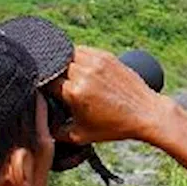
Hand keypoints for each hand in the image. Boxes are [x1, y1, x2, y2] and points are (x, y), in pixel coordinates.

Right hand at [48, 46, 172, 145]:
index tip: (44, 93)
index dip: (42, 87)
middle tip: (56, 84)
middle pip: (54, 66)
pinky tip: (77, 67)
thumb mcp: (80, 135)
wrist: (146, 113)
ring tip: (66, 74)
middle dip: (52, 75)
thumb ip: (55, 132)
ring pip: (67, 54)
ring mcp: (96, 62)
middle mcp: (84, 73)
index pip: (46, 82)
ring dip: (63, 63)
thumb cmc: (114, 126)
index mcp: (74, 92)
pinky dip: (76, 57)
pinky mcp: (106, 55)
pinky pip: (82, 50)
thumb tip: (40, 125)